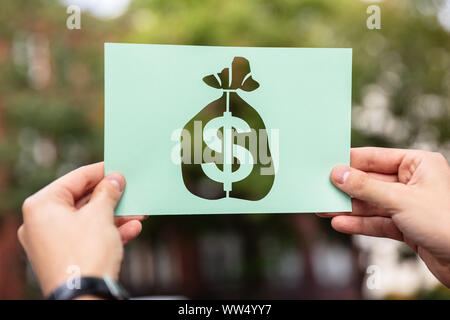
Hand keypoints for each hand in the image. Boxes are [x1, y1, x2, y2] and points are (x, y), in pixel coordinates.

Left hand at [17, 162, 144, 296]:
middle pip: (82, 200)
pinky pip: (88, 237)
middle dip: (112, 198)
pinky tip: (133, 229)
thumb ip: (108, 192)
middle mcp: (40, 222)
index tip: (119, 167)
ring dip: (116, 216)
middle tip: (131, 190)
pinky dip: (109, 232)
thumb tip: (114, 179)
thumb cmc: (86, 253)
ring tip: (139, 212)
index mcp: (42, 205)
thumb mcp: (101, 215)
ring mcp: (51, 242)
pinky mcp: (64, 257)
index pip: (75, 178)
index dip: (101, 171)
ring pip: (88, 220)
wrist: (84, 297)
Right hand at [317, 147, 449, 286]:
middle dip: (346, 189)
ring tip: (323, 209)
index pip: (376, 158)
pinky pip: (378, 222)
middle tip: (320, 189)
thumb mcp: (400, 200)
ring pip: (371, 204)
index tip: (326, 165)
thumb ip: (366, 187)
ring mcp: (409, 205)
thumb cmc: (446, 222)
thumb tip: (338, 174)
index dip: (350, 162)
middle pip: (370, 182)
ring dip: (348, 208)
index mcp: (418, 164)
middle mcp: (413, 182)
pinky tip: (340, 224)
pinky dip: (359, 224)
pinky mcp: (407, 227)